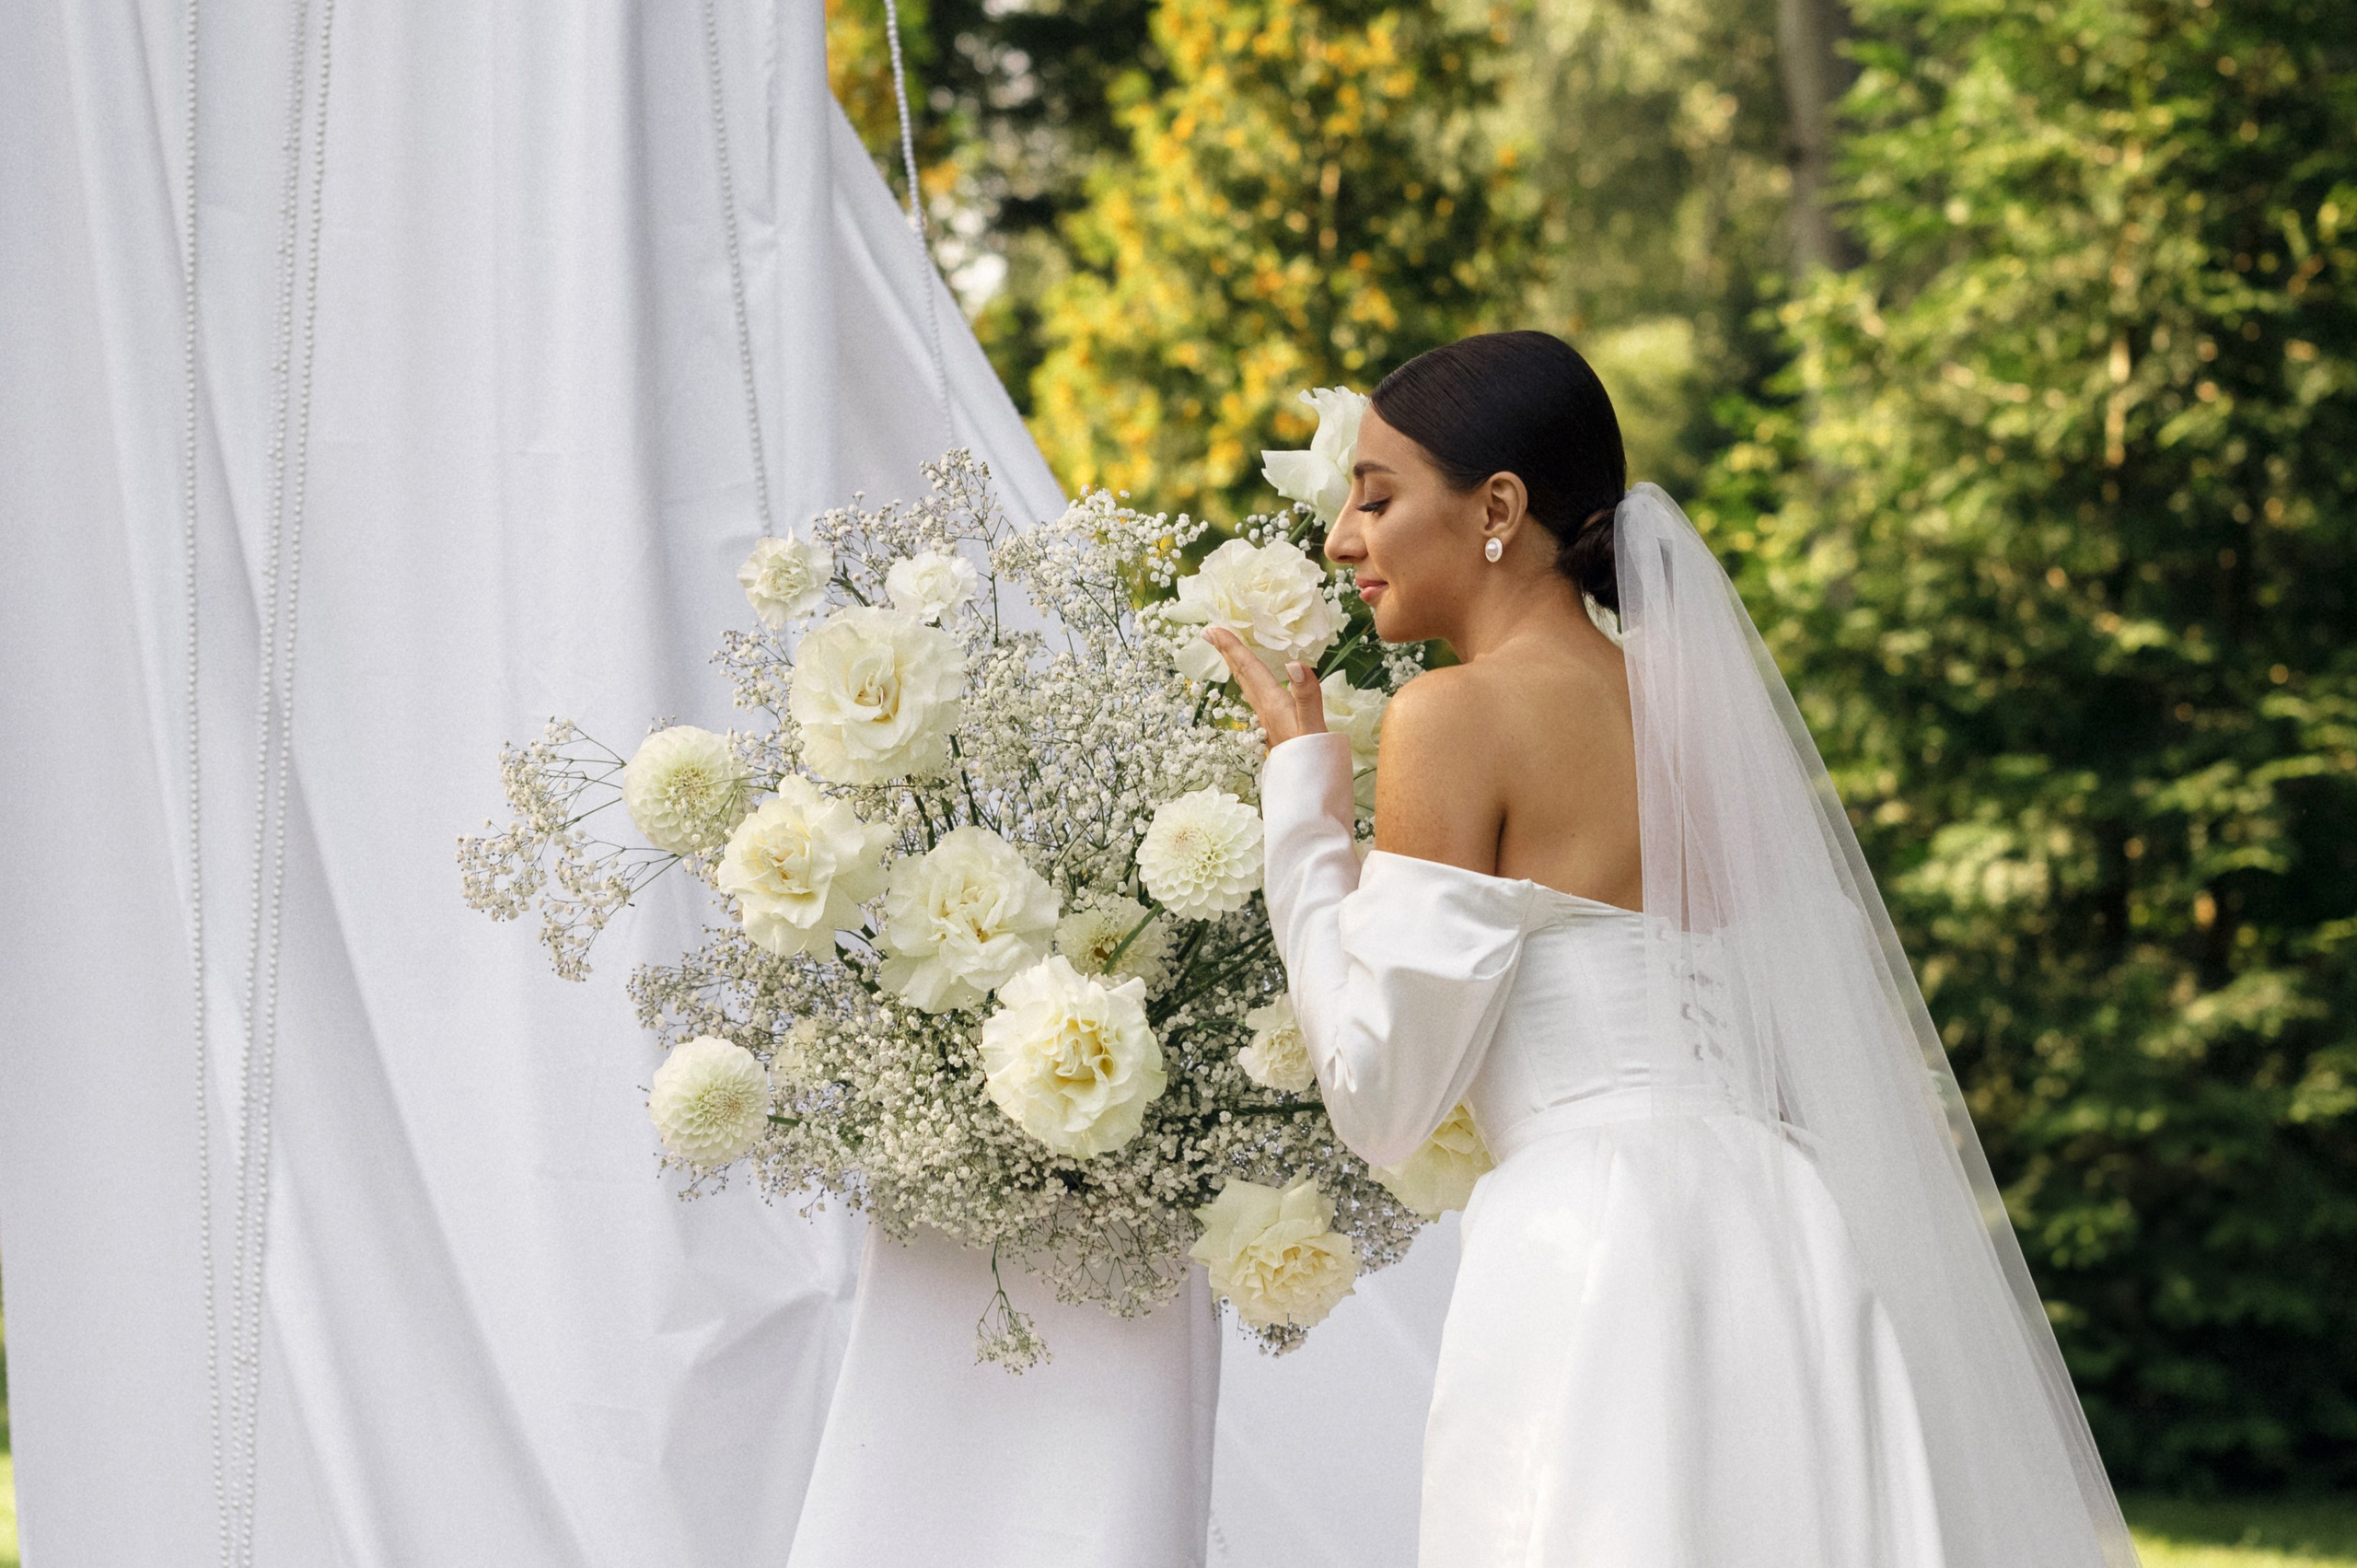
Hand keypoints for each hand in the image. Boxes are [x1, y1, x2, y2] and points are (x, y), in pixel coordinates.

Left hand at [1203, 628, 1327, 746]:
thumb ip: (1306, 695)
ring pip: (1246, 685)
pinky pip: (1255, 695)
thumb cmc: (1312, 758)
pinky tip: (1252, 683)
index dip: (1232, 647)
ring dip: (1235, 665)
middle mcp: (1264, 708)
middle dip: (1227, 652)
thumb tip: (1294, 664)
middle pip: (1242, 675)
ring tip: (1227, 650)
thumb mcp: (1312, 725)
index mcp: (1272, 702)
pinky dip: (1249, 681)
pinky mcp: (1272, 725)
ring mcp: (1266, 718)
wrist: (1309, 787)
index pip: (1249, 669)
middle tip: (1210, 633)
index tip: (1213, 629)